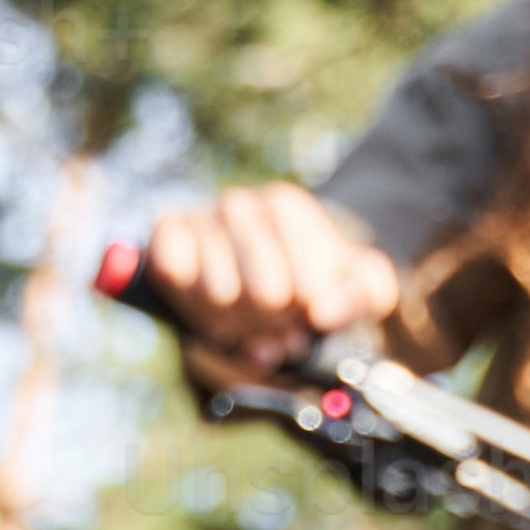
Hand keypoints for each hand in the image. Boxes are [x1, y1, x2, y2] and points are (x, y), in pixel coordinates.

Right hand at [135, 182, 397, 367]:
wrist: (268, 275)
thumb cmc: (319, 282)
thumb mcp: (362, 286)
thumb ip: (362, 295)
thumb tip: (322, 314)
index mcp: (287, 206)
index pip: (303, 288)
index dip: (305, 318)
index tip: (306, 318)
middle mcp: (240, 202)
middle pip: (263, 295)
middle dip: (273, 325)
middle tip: (276, 326)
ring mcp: (200, 216)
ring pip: (219, 296)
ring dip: (235, 325)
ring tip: (247, 321)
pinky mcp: (167, 234)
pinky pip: (175, 279)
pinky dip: (195, 309)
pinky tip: (215, 311)